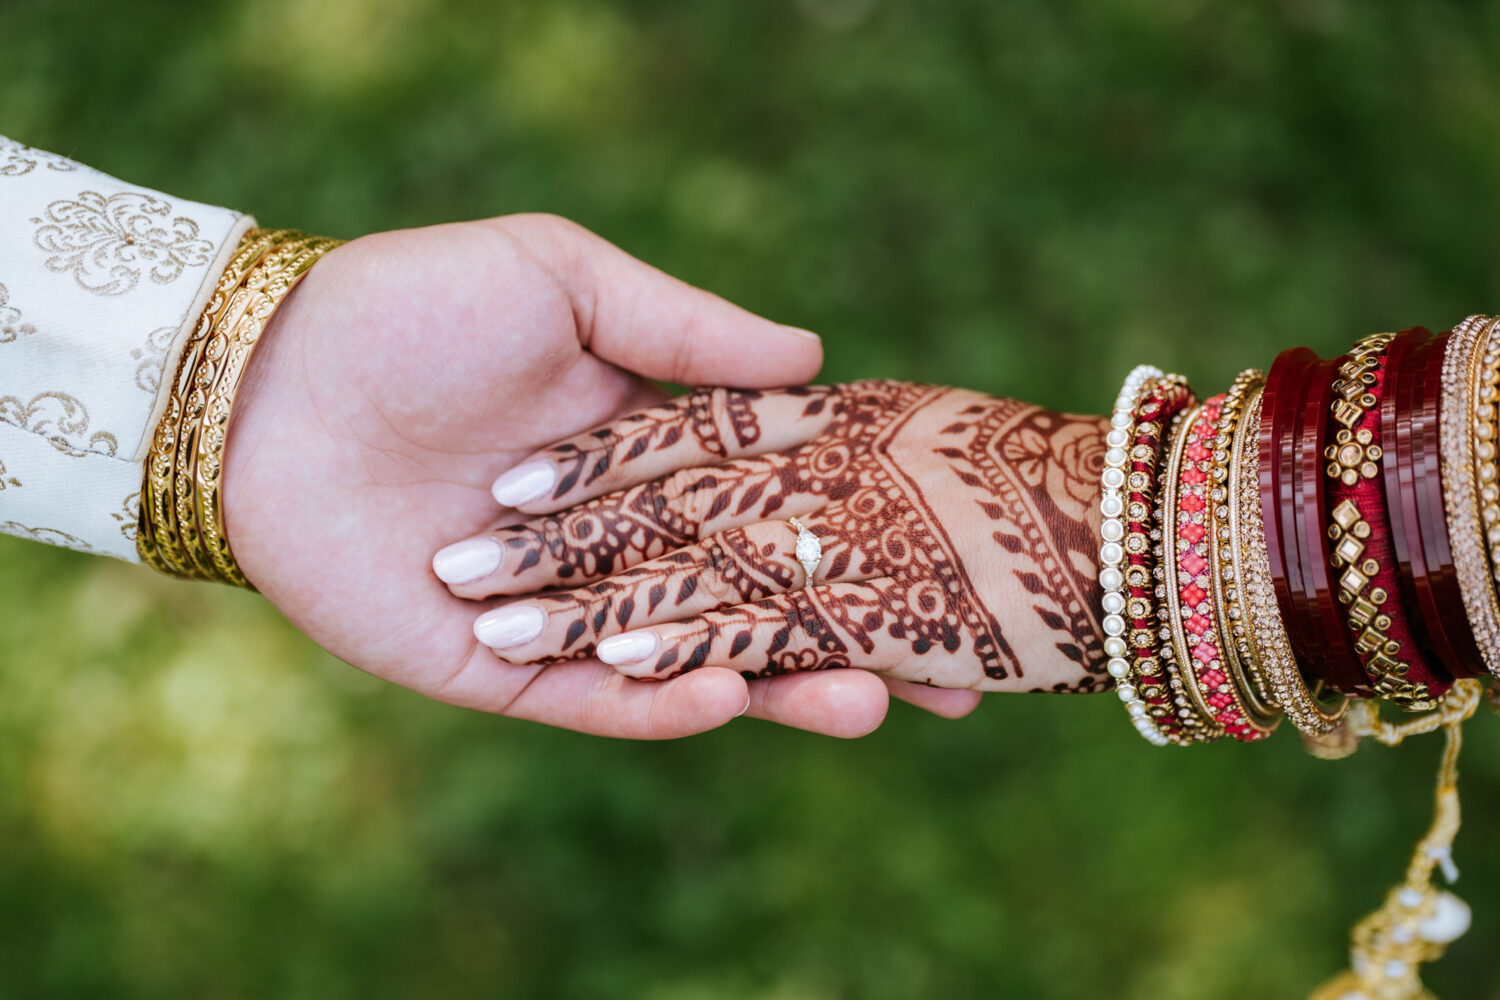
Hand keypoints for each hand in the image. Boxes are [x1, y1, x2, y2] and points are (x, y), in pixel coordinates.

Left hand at [221, 216, 967, 737]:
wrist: (267, 380)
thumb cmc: (414, 308)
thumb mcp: (562, 279)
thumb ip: (686, 327)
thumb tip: (820, 355)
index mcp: (648, 451)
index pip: (778, 507)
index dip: (864, 537)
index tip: (957, 567)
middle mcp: (619, 539)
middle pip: (755, 603)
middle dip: (849, 640)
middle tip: (950, 685)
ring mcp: (562, 610)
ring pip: (689, 663)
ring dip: (779, 688)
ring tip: (862, 704)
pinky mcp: (497, 668)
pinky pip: (591, 699)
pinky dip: (658, 704)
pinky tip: (726, 696)